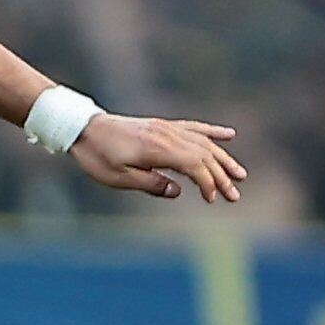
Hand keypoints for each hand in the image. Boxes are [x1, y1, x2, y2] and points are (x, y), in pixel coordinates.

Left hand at [72, 112, 246, 203]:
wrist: (84, 128)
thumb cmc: (98, 156)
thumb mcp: (119, 178)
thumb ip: (150, 184)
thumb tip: (177, 191)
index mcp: (157, 149)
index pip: (194, 164)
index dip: (208, 182)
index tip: (211, 199)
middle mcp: (167, 135)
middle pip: (204, 155)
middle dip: (222, 176)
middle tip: (235, 196)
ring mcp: (167, 128)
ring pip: (204, 141)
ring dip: (223, 158)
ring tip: (240, 174)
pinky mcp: (163, 125)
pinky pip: (194, 126)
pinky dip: (213, 131)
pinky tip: (230, 135)